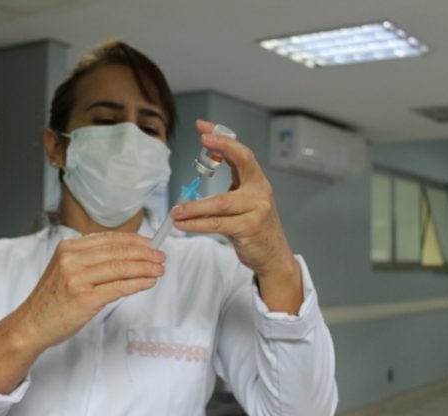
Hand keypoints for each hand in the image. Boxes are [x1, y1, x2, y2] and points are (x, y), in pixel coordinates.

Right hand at [20, 231, 164, 346]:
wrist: (31, 325)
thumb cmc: (51, 301)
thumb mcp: (64, 270)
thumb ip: (88, 259)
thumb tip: (123, 254)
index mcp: (67, 249)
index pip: (108, 239)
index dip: (133, 240)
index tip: (149, 243)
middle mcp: (72, 260)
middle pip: (117, 251)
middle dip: (144, 253)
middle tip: (160, 256)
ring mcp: (78, 279)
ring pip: (121, 267)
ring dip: (145, 268)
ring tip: (159, 269)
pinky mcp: (85, 298)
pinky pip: (119, 287)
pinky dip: (137, 283)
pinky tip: (148, 282)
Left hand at [172, 119, 301, 313]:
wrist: (272, 254)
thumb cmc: (253, 225)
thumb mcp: (244, 199)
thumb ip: (231, 180)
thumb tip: (209, 157)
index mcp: (257, 181)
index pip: (242, 153)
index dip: (224, 138)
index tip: (204, 128)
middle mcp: (260, 192)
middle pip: (240, 165)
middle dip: (220, 149)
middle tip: (199, 144)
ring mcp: (257, 210)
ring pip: (220, 203)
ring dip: (193, 207)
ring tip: (175, 210)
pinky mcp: (248, 229)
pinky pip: (217, 224)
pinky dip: (196, 224)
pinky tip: (182, 224)